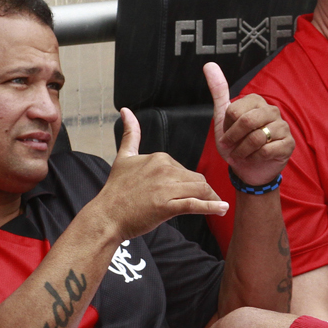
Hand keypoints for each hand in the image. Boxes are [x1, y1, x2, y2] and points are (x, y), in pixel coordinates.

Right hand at [88, 108, 228, 240]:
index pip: (184, 168)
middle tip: (207, 202)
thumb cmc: (116, 191)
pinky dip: (212, 206)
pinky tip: (222, 208)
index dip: (189, 181)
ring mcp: (165, 188)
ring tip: (217, 206)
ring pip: (199, 189)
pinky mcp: (166, 206)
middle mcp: (164, 169)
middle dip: (203, 190)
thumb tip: (126, 110)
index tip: (190, 191)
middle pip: (195, 178)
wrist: (106, 216)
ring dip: (211, 198)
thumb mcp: (123, 158)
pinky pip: (195, 204)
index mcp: (158, 157)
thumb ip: (130, 134)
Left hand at [205, 61, 292, 187]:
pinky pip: (266, 150)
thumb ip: (218, 90)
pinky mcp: (289, 144)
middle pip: (246, 122)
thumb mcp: (223, 118)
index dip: (226, 128)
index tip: (227, 135)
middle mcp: (271, 110)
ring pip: (256, 138)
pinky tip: (254, 158)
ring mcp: (283, 127)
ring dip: (243, 151)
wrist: (248, 169)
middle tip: (230, 147)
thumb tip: (209, 64)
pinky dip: (254, 158)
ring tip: (242, 154)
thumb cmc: (236, 142)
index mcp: (256, 100)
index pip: (233, 111)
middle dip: (233, 139)